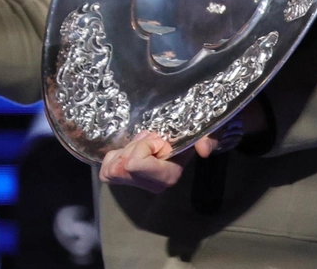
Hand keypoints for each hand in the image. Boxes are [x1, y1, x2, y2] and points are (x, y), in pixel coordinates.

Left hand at [99, 101, 269, 191]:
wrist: (190, 137)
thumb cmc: (197, 133)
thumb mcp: (208, 130)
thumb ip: (209, 137)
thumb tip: (203, 149)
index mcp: (169, 175)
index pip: (135, 164)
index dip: (144, 145)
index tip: (160, 138)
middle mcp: (153, 185)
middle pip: (121, 167)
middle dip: (134, 147)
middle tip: (150, 138)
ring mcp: (139, 184)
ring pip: (112, 170)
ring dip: (125, 151)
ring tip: (143, 144)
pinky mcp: (127, 180)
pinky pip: (106, 170)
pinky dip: (116, 155)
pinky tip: (134, 149)